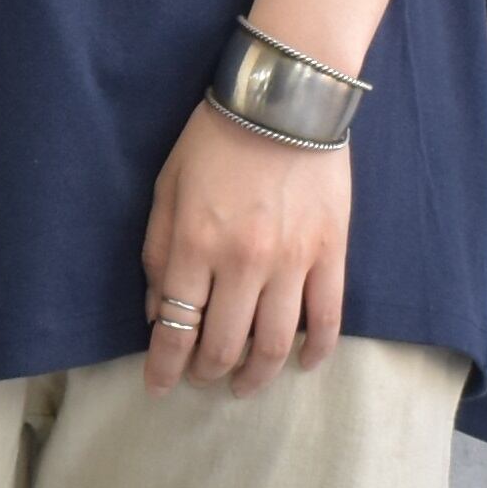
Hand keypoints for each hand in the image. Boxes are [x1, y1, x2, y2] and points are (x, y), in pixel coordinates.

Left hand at [139, 98, 351, 398]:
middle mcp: (242, 262)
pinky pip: (328, 318)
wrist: (284, 101)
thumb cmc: (215, 140)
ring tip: (244, 384)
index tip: (158, 386)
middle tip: (201, 379)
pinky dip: (317, 351)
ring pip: (275, 344)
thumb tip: (156, 312)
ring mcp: (292, 261)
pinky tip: (304, 364)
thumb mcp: (166, 187)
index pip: (175, 327)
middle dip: (206, 373)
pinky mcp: (331, 253)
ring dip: (257, 375)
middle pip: (224, 345)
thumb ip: (157, 251)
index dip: (164, 366)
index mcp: (195, 244)